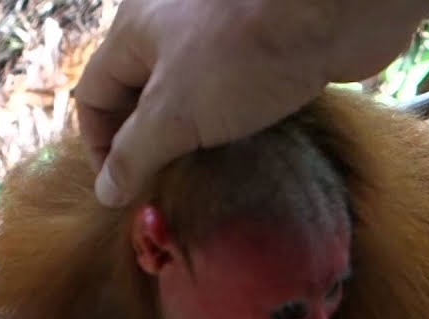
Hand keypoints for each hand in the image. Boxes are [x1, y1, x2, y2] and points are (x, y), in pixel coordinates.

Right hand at [73, 0, 428, 206]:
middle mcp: (172, 25)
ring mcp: (221, 34)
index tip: (120, 190)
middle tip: (161, 189)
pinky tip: (244, 149)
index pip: (92, 92)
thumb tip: (106, 191)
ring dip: (190, 136)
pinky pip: (234, 90)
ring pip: (189, 92)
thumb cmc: (245, 51)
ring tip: (201, 178)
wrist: (336, 8)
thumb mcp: (175, 112)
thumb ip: (136, 153)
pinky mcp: (266, 46)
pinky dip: (231, 121)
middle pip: (139, 92)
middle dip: (145, 142)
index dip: (98, 145)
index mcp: (135, 30)